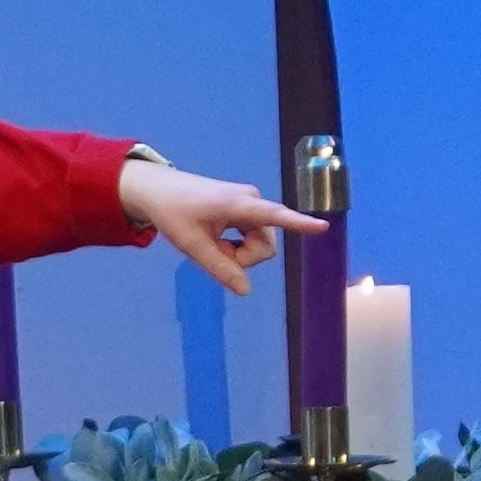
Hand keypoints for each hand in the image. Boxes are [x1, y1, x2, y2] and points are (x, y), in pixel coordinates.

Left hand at [117, 157, 318, 291]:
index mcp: (239, 205)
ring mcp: (249, 205)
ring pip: (258, 245)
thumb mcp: (192, 246)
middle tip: (210, 251)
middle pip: (264, 247)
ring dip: (235, 253)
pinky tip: (214, 237)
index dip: (300, 224)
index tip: (323, 227)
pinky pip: (250, 237)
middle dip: (241, 258)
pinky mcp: (245, 209)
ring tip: (209, 242)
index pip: (276, 216)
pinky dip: (234, 245)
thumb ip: (220, 268)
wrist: (158, 190)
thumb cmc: (173, 214)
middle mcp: (251, 202)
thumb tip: (245, 291)